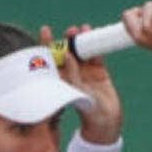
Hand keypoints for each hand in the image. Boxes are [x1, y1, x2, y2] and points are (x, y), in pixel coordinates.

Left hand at [41, 24, 121, 143]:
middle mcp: (71, 73)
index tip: (45, 30)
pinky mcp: (98, 71)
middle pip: (66, 51)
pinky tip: (93, 34)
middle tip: (70, 30)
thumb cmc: (87, 112)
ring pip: (81, 51)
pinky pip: (95, 55)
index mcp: (60, 79)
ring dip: (80, 39)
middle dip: (66, 39)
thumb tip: (67, 54)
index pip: (50, 58)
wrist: (106, 122)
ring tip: (83, 29)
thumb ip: (72, 73)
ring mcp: (85, 72)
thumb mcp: (77, 93)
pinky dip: (94, 45)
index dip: (46, 43)